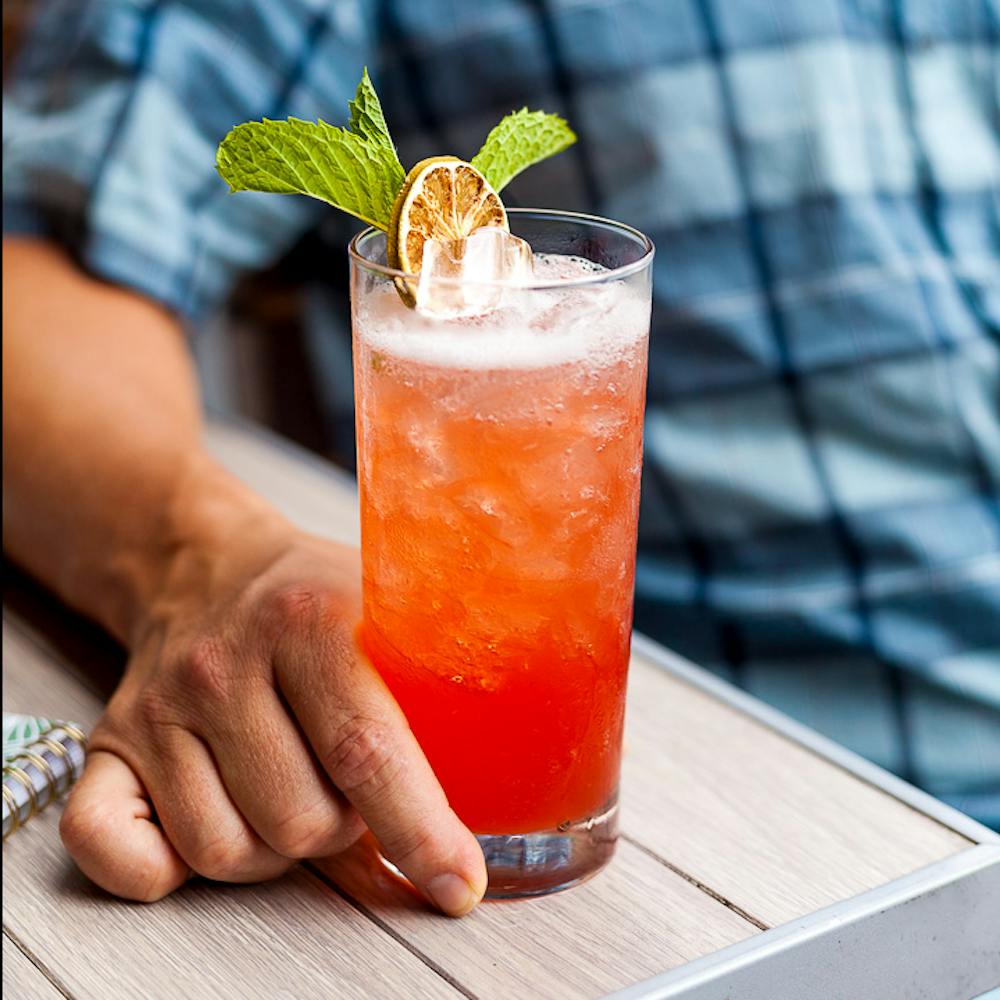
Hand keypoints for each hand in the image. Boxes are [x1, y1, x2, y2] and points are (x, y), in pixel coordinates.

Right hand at [59, 495, 486, 915]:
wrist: (205, 562)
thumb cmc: (314, 593)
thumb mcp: (391, 595)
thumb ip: (452, 658)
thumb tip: (525, 745)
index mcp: (308, 619)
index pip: (367, 750)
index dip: (420, 829)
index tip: (458, 882)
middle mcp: (224, 663)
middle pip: (300, 821)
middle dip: (347, 829)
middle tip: (354, 784)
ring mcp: (160, 707)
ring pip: (227, 851)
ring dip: (278, 846)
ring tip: (295, 787)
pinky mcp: (110, 745)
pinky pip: (113, 849)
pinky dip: (163, 869)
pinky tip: (210, 823)